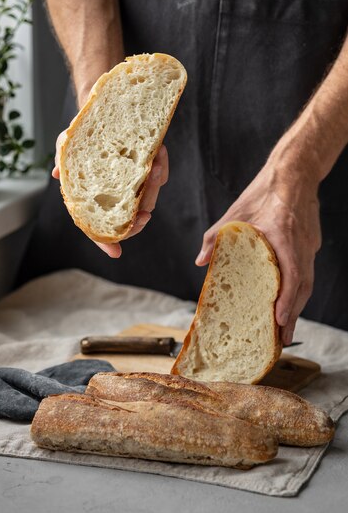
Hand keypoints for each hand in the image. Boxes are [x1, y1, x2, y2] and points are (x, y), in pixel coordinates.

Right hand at [52, 132, 168, 257]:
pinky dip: (162, 166)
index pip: (101, 228)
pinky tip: (159, 151)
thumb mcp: (68, 145)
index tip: (116, 252)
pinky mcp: (149, 172)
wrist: (104, 115)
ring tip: (154, 166)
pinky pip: (160, 177)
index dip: (106, 242)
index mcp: (96, 199)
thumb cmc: (82, 137)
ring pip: (149, 199)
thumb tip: (57, 174)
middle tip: (144, 213)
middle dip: (139, 218)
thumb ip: (62, 159)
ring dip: (154, 185)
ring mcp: (135, 187)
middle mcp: (117, 198)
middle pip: (132, 218)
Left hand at [195, 152, 321, 345]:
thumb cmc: (263, 192)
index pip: (291, 272)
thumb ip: (216, 237)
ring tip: (285, 330)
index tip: (279, 318)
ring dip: (297, 307)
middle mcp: (301, 244)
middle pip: (302, 287)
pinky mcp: (311, 245)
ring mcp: (309, 246)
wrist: (294, 173)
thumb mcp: (235, 213)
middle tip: (282, 339)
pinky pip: (307, 274)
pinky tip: (288, 305)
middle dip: (292, 314)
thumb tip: (201, 261)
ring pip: (307, 283)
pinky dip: (298, 293)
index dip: (286, 298)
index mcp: (283, 235)